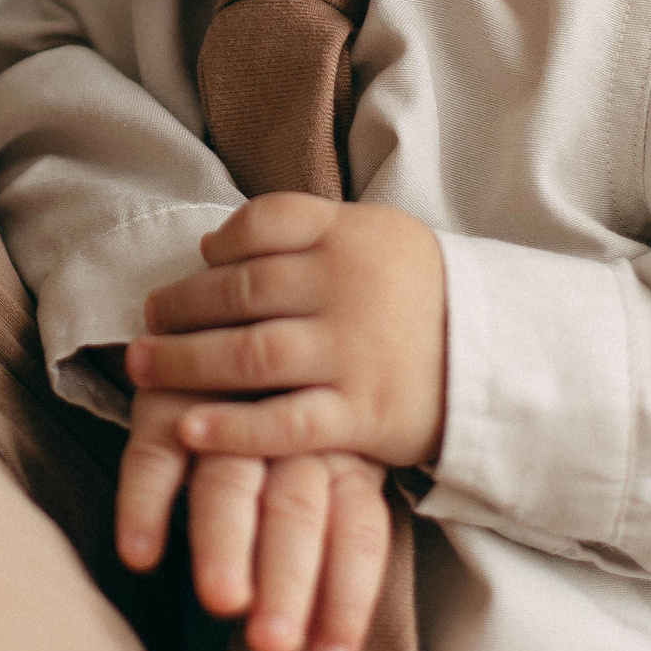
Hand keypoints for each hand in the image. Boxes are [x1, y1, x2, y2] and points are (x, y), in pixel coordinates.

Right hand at [117, 388, 393, 650]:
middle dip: (289, 579)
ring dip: (225, 544)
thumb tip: (337, 641)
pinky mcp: (170, 394)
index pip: (359, 531)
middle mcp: (295, 433)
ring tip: (222, 599)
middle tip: (276, 642)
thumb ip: (339, 526)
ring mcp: (230, 409)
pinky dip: (145, 505)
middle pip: (297, 511)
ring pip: (229, 481)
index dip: (347, 595)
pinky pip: (154, 453)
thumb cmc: (305, 401)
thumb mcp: (342, 449)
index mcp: (348, 452)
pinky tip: (140, 555)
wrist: (263, 297)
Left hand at [126, 192, 446, 467]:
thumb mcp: (380, 238)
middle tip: (147, 319)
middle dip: (183, 305)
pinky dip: (232, 427)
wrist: (507, 361)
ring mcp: (355, 353)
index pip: (267, 223)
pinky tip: (188, 428)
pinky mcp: (363, 415)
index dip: (220, 243)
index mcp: (352, 236)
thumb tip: (213, 242)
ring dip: (186, 361)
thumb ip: (304, 233)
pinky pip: (285, 422)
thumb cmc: (424, 297)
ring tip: (143, 366)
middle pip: (243, 290)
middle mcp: (349, 288)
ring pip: (251, 353)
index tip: (193, 264)